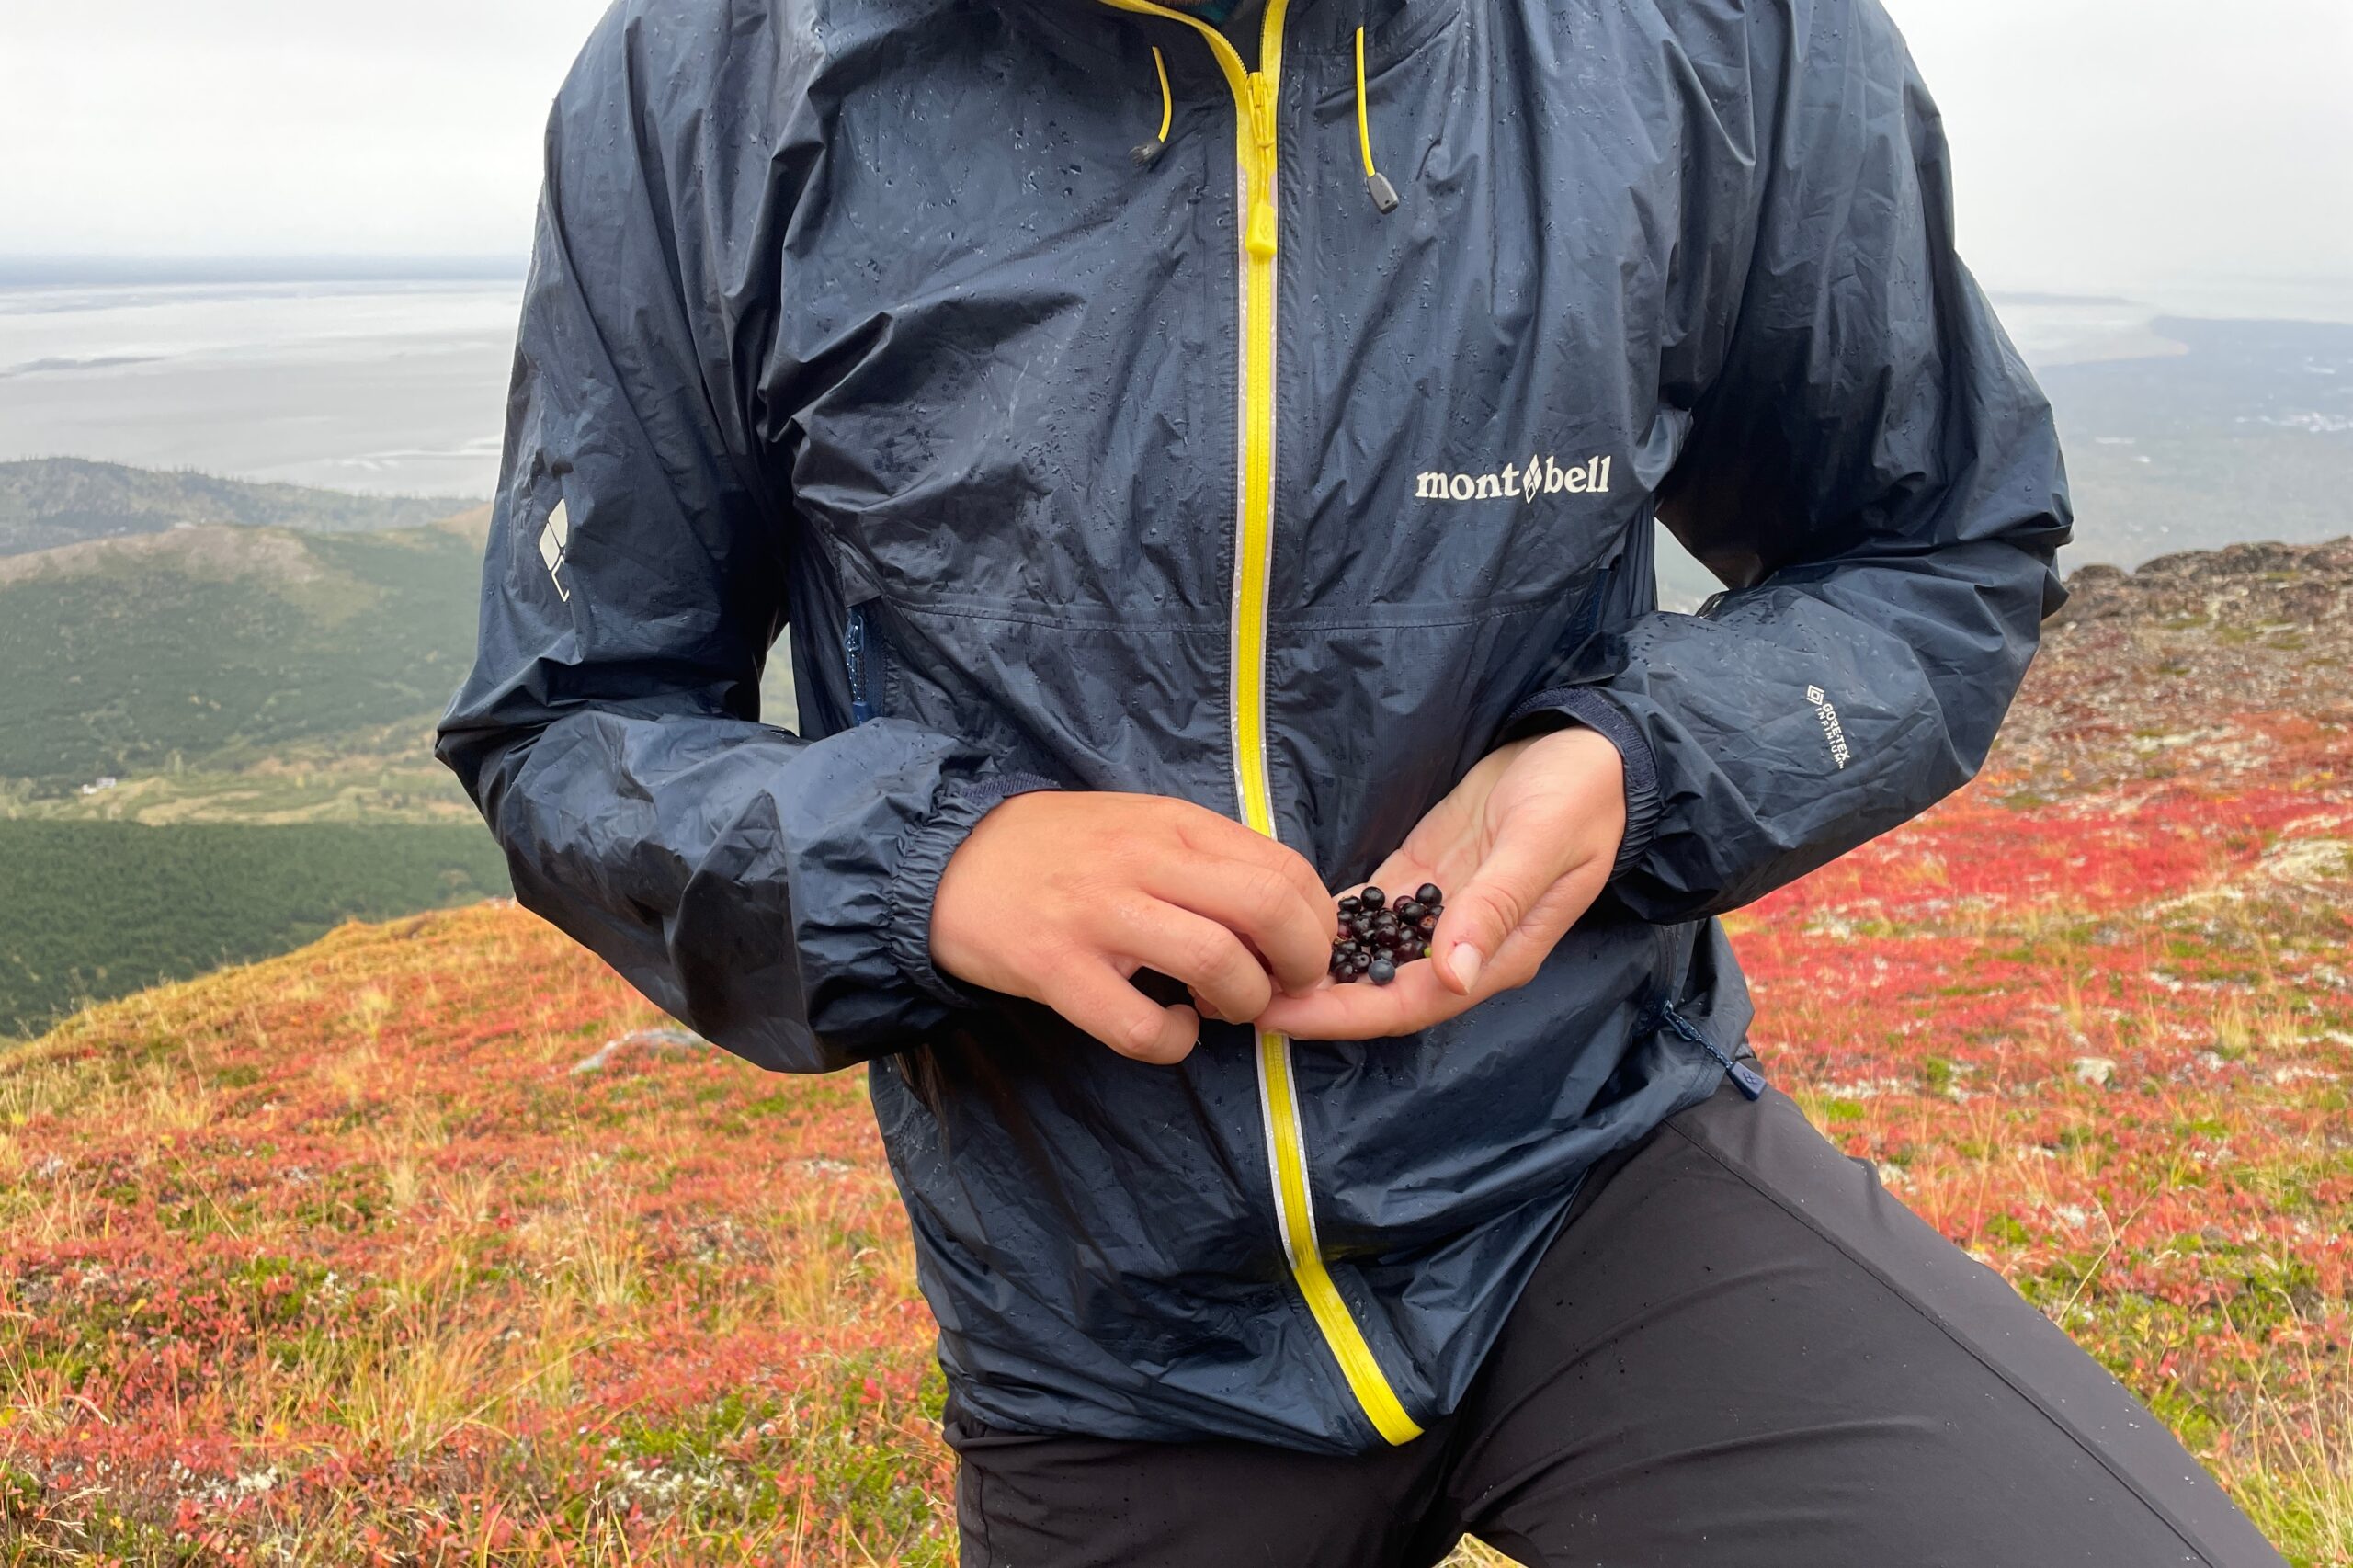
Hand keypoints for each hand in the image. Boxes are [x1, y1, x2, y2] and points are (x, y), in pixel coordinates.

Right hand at [931, 792, 1338, 1063]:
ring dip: (1242, 1004)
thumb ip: (1206, 857)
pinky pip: (1141, 1026)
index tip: (1306, 954)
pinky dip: (1174, 1042)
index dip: (1318, 924)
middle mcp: (1143, 861)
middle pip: (1268, 909)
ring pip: (1217, 963)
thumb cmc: (1057, 849)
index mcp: (1173, 823)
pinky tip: (1170, 1030)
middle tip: (1283, 990)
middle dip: (1300, 965)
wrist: (945, 860)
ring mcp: (1099, 915)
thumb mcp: (1139, 824)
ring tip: (1221, 1009)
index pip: (1285, 867)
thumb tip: (1283, 909)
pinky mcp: (1056, 969)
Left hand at [1257, 725, 1626, 1040]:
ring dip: (1311, 968)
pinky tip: (1277, 921)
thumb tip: (1452, 975)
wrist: (1592, 749)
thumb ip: (1496, 907)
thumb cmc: (1579, 795)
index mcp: (1497, 955)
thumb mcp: (1540, 843)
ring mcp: (1441, 913)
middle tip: (1237, 997)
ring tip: (1241, 964)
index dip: (1342, 1016)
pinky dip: (1327, 923)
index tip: (1280, 1017)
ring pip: (1366, 958)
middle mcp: (1463, 948)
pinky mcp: (1425, 875)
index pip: (1408, 1005)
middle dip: (1310, 1002)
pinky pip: (1368, 914)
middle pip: (1376, 991)